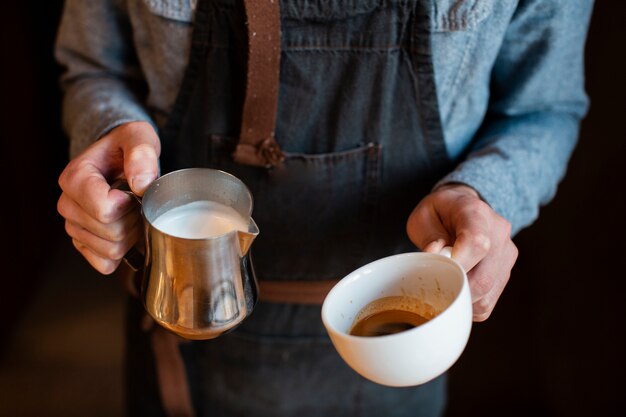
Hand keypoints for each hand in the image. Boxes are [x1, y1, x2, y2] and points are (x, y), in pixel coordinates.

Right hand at [57, 121, 159, 273]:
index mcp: (74, 178)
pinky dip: (122, 251)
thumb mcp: (138, 137)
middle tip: (136, 201)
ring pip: (110, 250)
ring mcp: (73, 226)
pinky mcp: (82, 244)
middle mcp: (67, 204)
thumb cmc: (126, 147)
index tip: (134, 190)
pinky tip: (125, 230)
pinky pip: (104, 264)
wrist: (117, 157)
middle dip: (133, 220)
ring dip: (130, 235)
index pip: (105, 210)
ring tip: (131, 212)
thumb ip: (141, 153)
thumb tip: (141, 184)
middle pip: (110, 233)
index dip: (129, 204)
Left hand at [406, 184, 517, 320]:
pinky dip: (468, 303)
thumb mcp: (424, 216)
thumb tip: (434, 257)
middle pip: (483, 277)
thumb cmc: (440, 213)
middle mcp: (499, 234)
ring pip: (486, 293)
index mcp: (477, 214)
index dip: (459, 265)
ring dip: (460, 298)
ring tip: (443, 283)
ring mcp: (506, 255)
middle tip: (433, 284)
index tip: (439, 270)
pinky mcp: (505, 273)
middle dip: (454, 288)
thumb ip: (428, 236)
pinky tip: (456, 289)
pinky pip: (488, 302)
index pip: (477, 244)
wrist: (461, 208)